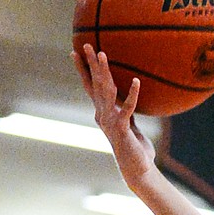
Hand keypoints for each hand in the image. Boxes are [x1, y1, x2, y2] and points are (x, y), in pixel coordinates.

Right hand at [74, 43, 156, 185]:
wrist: (137, 170)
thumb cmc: (134, 148)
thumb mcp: (129, 124)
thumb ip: (126, 110)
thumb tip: (127, 97)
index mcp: (102, 113)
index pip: (90, 87)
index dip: (83, 69)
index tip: (76, 52)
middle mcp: (103, 115)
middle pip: (95, 84)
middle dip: (90, 64)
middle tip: (86, 44)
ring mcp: (111, 122)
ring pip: (106, 92)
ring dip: (104, 72)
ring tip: (103, 54)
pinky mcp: (122, 129)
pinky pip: (128, 108)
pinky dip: (133, 94)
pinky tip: (137, 81)